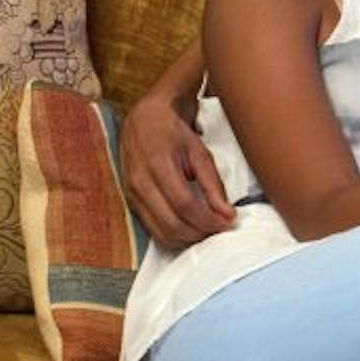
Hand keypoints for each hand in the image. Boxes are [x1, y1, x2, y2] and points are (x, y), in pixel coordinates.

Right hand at [120, 93, 234, 248]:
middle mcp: (140, 183)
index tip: (229, 224)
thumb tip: (228, 214)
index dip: (209, 220)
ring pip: (160, 233)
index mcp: (158, 166)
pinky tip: (190, 229)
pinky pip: (152, 229)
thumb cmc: (174, 134)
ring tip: (208, 231)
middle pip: (171, 224)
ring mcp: (131, 195)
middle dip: (200, 233)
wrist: (144, 120)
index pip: (185, 205)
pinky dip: (173, 236)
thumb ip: (214, 185)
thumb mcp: (200, 152)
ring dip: (187, 239)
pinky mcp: (130, 202)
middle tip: (221, 230)